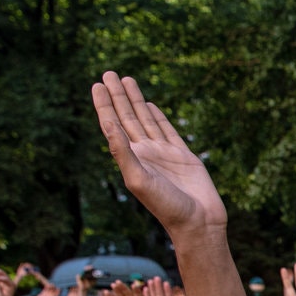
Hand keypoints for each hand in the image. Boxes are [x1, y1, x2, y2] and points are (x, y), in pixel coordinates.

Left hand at [91, 72, 226, 233]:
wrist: (198, 222)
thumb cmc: (166, 206)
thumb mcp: (138, 179)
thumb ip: (122, 151)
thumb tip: (107, 123)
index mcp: (131, 157)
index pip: (113, 124)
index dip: (104, 104)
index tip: (97, 85)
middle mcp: (145, 152)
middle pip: (127, 116)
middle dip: (117, 95)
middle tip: (108, 73)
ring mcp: (164, 153)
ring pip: (146, 119)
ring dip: (136, 100)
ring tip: (127, 80)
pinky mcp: (183, 156)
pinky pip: (167, 130)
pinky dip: (158, 116)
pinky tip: (150, 106)